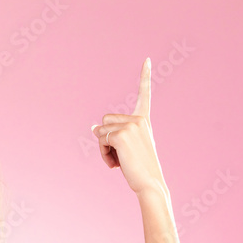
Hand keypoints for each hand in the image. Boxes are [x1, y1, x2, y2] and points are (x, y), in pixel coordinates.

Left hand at [90, 58, 166, 195]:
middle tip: (118, 156)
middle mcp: (139, 119)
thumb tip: (93, 127)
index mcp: (144, 120)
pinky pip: (100, 140)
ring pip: (101, 131)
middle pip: (106, 120)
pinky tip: (116, 165)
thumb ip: (113, 134)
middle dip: (105, 138)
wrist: (149, 182)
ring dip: (103, 148)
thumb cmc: (138, 169)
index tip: (147, 60)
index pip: (144, 95)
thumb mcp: (126, 148)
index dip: (145, 76)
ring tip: (118, 162)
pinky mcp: (121, 134)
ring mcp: (131, 125)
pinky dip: (103, 154)